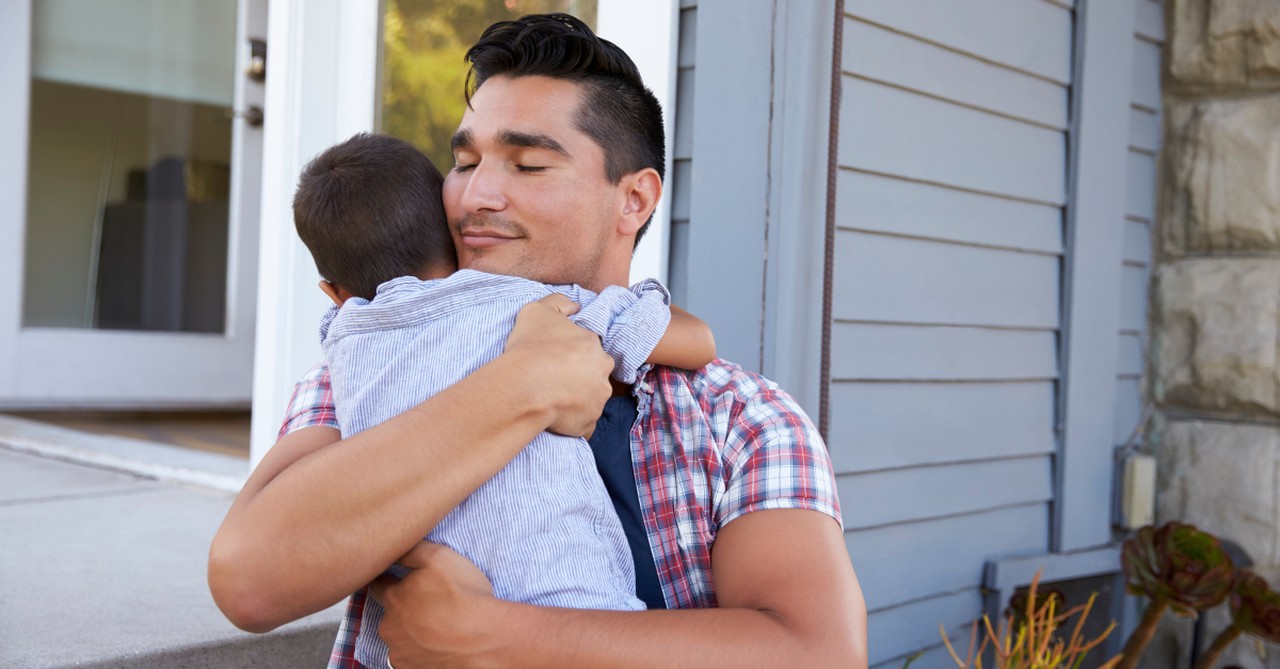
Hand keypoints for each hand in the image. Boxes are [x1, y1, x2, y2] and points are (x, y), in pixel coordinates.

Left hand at [370, 542, 498, 668]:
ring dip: (412, 631)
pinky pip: (411, 656)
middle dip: (404, 607)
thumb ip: (412, 550)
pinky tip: (439, 642)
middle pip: (390, 613)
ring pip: (400, 637)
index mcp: (393, 598)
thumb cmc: (463, 596)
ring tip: (438, 625)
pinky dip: (421, 650)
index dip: (388, 578)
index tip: (398, 577)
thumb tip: (395, 546)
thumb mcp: (438, 556)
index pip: (378, 584)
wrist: (484, 638)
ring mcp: (400, 652)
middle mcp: (389, 627)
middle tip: (430, 603)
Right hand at [504, 294, 612, 437]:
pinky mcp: (588, 423)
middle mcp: (602, 373)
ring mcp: (598, 400)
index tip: (554, 360)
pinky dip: (572, 423)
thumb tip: (574, 306)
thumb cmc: (531, 347)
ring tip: (552, 400)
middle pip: (594, 375)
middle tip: (554, 381)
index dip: (571, 355)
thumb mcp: (538, 310)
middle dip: (579, 378)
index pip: (588, 350)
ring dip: (577, 400)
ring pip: (591, 400)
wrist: (525, 386)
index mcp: (594, 346)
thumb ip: (558, 303)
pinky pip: (583, 424)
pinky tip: (555, 418)